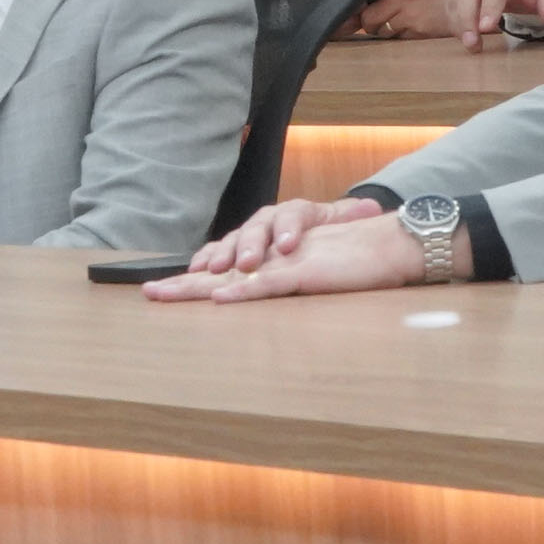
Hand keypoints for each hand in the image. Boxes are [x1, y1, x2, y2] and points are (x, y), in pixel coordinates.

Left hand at [145, 197, 420, 302]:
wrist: (393, 244)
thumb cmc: (357, 262)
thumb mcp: (315, 275)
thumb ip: (289, 283)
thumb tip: (264, 298)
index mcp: (275, 256)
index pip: (228, 266)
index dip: (196, 278)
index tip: (166, 289)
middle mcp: (275, 254)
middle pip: (220, 265)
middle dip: (183, 280)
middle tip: (150, 292)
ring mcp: (287, 260)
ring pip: (237, 271)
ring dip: (205, 282)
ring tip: (172, 291)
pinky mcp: (305, 271)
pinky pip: (269, 282)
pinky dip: (244, 291)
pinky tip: (221, 298)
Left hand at [348, 0, 458, 39]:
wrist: (464, 2)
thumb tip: (356, 3)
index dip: (356, 0)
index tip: (352, 5)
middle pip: (368, 15)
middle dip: (368, 21)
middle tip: (374, 21)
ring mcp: (411, 13)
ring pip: (380, 29)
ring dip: (381, 31)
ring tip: (392, 24)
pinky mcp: (419, 30)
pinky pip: (396, 38)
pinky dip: (397, 37)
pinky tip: (407, 29)